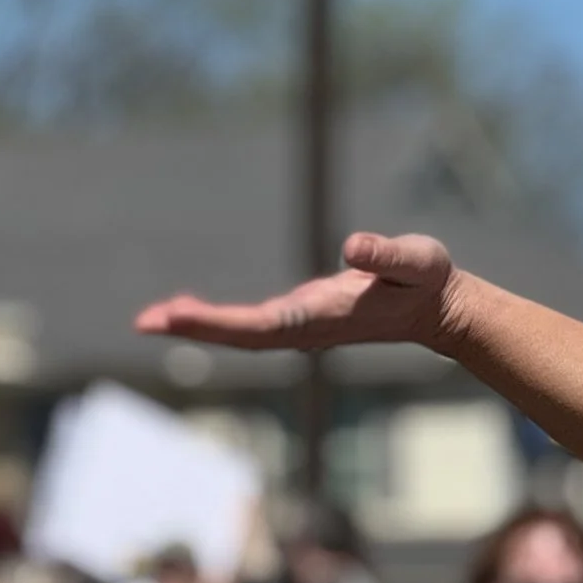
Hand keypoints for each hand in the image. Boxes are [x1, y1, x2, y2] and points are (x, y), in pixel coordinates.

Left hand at [136, 232, 462, 352]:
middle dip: (195, 328)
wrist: (437, 309)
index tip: (178, 317)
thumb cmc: (426, 280)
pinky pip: (250, 325)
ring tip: (155, 318)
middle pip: (240, 336)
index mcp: (324, 317)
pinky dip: (216, 320)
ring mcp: (302, 326)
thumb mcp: (415, 259)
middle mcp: (306, 328)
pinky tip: (191, 312)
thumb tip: (352, 245)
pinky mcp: (302, 317)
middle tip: (145, 321)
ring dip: (199, 327)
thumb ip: (386, 253)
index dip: (217, 323)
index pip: (260, 326)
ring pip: (241, 333)